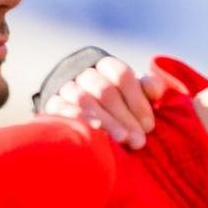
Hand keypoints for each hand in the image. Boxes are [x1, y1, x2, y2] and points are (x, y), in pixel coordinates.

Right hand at [40, 56, 166, 148]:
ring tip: (123, 141)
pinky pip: (63, 111)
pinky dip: (81, 122)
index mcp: (105, 66)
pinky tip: (96, 136)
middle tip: (139, 141)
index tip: (149, 126)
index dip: (137, 100)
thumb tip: (155, 90)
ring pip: (85, 100)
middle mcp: (84, 74)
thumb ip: (146, 88)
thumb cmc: (116, 106)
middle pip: (105, 90)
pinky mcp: (52, 105)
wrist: (77, 115)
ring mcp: (66, 88)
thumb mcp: (132, 95)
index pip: (121, 74)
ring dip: (106, 122)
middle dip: (124, 117)